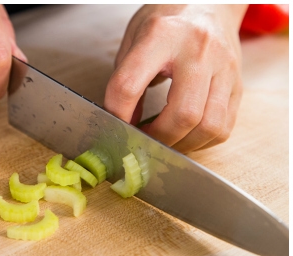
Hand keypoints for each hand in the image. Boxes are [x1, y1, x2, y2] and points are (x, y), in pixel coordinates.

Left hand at [105, 4, 246, 152]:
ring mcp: (224, 68)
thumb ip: (125, 77)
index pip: (130, 85)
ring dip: (182, 144)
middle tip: (142, 139)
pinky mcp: (238, 83)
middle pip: (183, 113)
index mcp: (162, 35)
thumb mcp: (135, 38)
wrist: (209, 3)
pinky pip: (224, 125)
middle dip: (158, 137)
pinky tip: (185, 134)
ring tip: (164, 140)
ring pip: (209, 125)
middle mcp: (198, 51)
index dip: (117, 112)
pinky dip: (201, 139)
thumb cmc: (167, 21)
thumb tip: (125, 120)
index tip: (114, 123)